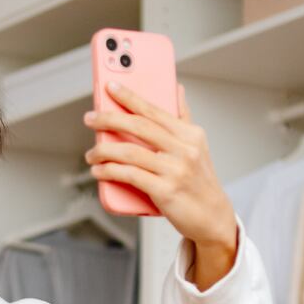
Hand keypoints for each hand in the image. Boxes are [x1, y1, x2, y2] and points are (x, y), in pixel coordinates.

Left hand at [83, 81, 238, 250]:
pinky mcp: (165, 191)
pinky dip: (110, 171)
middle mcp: (184, 150)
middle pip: (139, 126)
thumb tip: (176, 88)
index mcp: (190, 135)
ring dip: (104, 151)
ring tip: (91, 153)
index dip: (130, 97)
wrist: (213, 217)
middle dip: (109, 119)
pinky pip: (130, 175)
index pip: (154, 110)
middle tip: (90, 118)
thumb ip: (184, 117)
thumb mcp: (197, 146)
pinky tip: (99, 171)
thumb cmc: (199, 181)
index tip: (110, 86)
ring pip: (130, 152)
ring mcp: (175, 171)